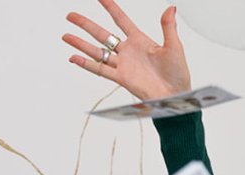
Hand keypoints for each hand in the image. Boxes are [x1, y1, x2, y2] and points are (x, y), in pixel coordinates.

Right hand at [63, 0, 190, 100]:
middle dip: (86, 24)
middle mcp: (129, 51)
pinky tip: (73, 58)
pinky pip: (100, 69)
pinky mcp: (122, 78)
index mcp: (141, 41)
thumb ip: (168, 27)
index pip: (122, 20)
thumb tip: (171, 8)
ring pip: (98, 51)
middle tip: (71, 15)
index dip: (110, 8)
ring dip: (81, 44)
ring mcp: (123, 64)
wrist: (175, 96)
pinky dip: (87, 64)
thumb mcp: (174, 47)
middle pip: (102, 34)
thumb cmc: (178, 74)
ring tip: (66, 36)